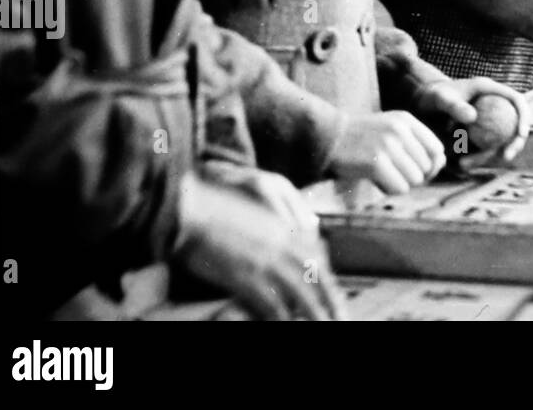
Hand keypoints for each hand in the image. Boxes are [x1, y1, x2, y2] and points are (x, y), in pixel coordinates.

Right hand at [173, 171, 345, 320]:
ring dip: (315, 314)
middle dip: (331, 299)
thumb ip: (275, 230)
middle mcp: (283, 242)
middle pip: (317, 274)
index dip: (326, 277)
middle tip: (342, 317)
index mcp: (284, 226)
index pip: (317, 255)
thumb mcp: (254, 216)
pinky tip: (286, 326)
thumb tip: (293, 241)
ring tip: (325, 325)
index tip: (333, 294)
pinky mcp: (248, 275)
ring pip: (302, 293)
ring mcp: (267, 259)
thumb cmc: (215, 210)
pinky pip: (273, 304)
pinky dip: (282, 318)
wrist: (190, 207)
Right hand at [327, 110, 444, 194]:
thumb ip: (417, 143)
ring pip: (414, 180)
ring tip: (383, 174)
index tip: (416, 170)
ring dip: (400, 183)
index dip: (431, 166)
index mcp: (406, 120)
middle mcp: (400, 130)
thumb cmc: (363, 137)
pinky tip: (376, 179)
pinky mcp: (376, 163)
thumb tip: (441, 163)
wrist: (328, 136)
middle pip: (426, 168)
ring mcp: (388, 145)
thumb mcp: (392, 129)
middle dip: (412, 176)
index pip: (437, 149)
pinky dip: (389, 189)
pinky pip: (399, 188)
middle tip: (392, 172)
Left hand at [413, 78, 530, 163]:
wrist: (422, 103)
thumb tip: (473, 118)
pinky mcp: (478, 133)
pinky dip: (475, 157)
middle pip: (514, 124)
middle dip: (514, 142)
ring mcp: (487, 120)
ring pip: (498, 140)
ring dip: (486, 155)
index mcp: (491, 90)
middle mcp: (493, 105)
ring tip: (464, 164)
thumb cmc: (431, 95)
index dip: (524, 117)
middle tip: (506, 157)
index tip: (521, 134)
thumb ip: (455, 106)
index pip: (517, 101)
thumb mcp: (441, 98)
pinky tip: (461, 165)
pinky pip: (483, 147)